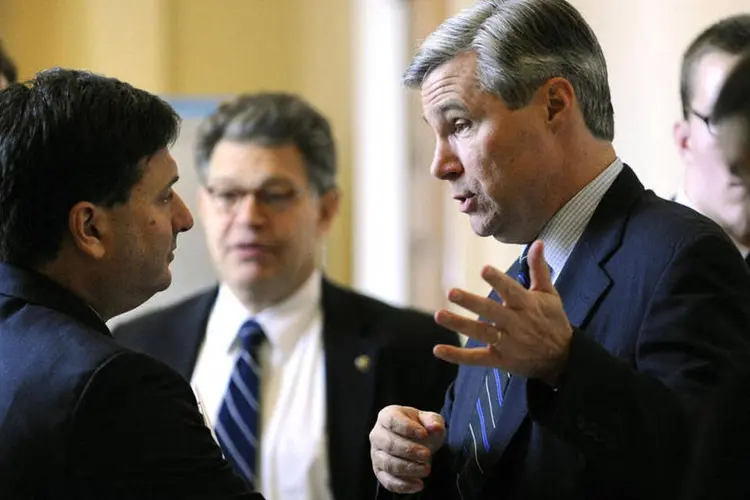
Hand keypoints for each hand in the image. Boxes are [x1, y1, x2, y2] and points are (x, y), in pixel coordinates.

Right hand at [370, 405, 445, 493]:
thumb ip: (433, 420)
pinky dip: (403, 485)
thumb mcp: (429, 420)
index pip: (392, 420)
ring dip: (408, 468)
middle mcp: (377, 434)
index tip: (424, 434)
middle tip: (427, 454)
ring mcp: (376, 454)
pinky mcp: (379, 471)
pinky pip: (387, 481)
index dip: (407, 428)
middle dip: (410, 451)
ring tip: (426, 469)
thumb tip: (435, 427)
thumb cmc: (420, 428)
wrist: (416, 442)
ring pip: (388, 464)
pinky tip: (419, 484)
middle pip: (389, 444)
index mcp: (387, 416)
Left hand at [433, 240, 572, 383]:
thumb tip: (538, 242)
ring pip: (481, 333)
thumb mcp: (549, 294)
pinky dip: (458, 356)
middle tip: (451, 292)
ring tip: (439, 315)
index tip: (484, 269)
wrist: (564, 359)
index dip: (498, 280)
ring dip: (459, 324)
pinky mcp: (500, 360)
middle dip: (471, 302)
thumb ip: (539, 269)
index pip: (511, 291)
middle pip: (491, 312)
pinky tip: (438, 350)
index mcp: (527, 306)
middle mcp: (516, 324)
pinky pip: (476, 359)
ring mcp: (507, 343)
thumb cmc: (553, 321)